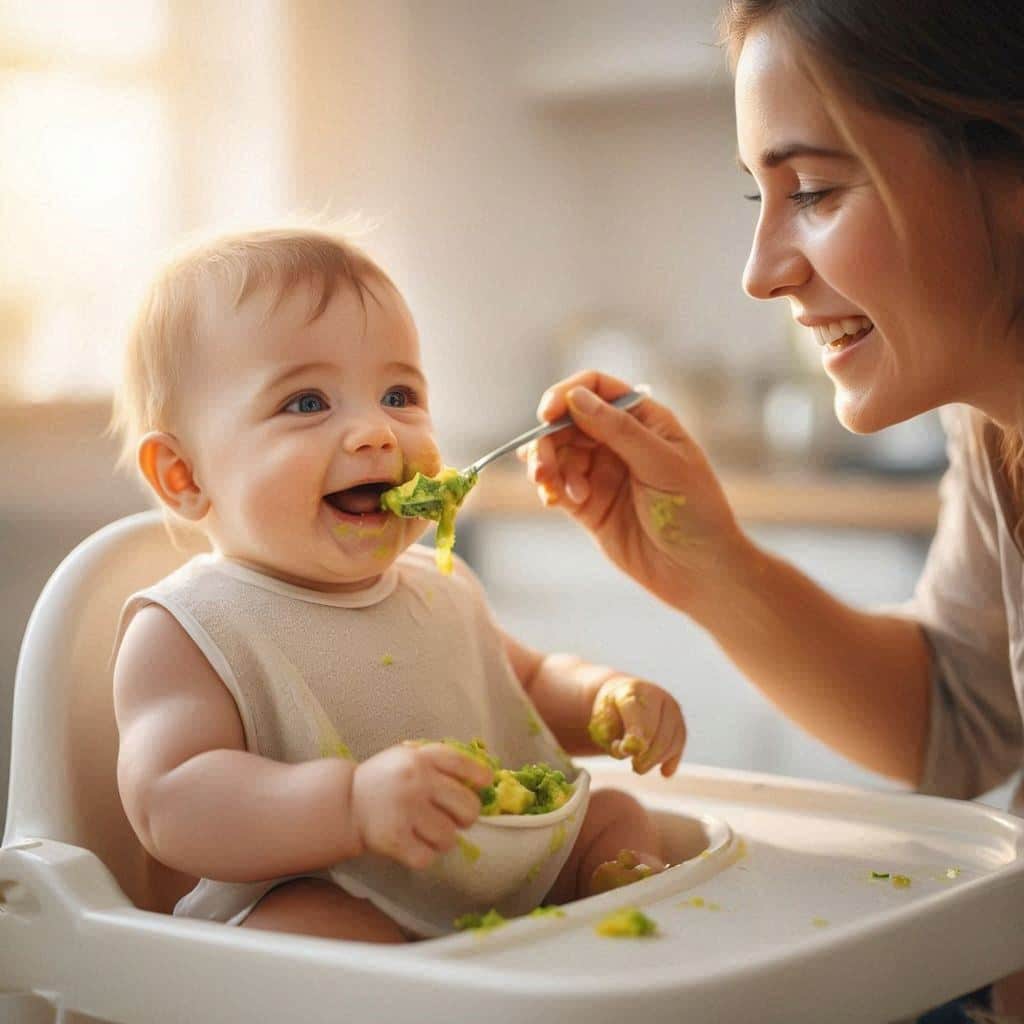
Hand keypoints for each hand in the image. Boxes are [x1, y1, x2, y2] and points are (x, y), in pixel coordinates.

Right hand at [351, 743, 492, 869]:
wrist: (345, 802)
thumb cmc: (385, 779)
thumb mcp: (408, 757)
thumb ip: (438, 763)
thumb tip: (484, 777)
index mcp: (422, 758)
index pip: (463, 764)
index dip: (480, 776)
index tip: (483, 785)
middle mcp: (417, 781)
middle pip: (468, 807)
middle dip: (466, 817)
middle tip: (455, 819)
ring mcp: (406, 809)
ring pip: (449, 837)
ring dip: (442, 840)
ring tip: (427, 832)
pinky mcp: (394, 838)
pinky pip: (428, 857)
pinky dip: (424, 856)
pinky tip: (413, 846)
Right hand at [523, 370, 749, 616]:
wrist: (700, 572)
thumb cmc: (695, 512)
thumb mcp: (662, 464)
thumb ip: (618, 430)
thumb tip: (576, 397)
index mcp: (644, 420)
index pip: (596, 389)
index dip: (567, 395)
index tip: (547, 415)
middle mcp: (619, 441)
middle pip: (568, 422)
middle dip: (548, 439)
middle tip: (543, 467)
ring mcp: (602, 473)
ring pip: (557, 454)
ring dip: (545, 465)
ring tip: (549, 487)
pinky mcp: (589, 505)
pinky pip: (558, 486)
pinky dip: (548, 488)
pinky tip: (553, 499)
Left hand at [588, 676, 685, 776]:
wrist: (622, 696)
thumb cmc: (609, 714)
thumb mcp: (600, 722)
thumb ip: (610, 736)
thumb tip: (631, 750)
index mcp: (632, 690)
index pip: (637, 713)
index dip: (635, 733)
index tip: (629, 750)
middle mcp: (657, 695)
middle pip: (657, 730)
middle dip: (646, 754)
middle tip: (635, 767)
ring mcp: (671, 708)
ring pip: (671, 740)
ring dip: (656, 759)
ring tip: (639, 766)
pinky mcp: (679, 722)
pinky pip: (679, 744)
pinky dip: (671, 760)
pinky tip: (664, 772)